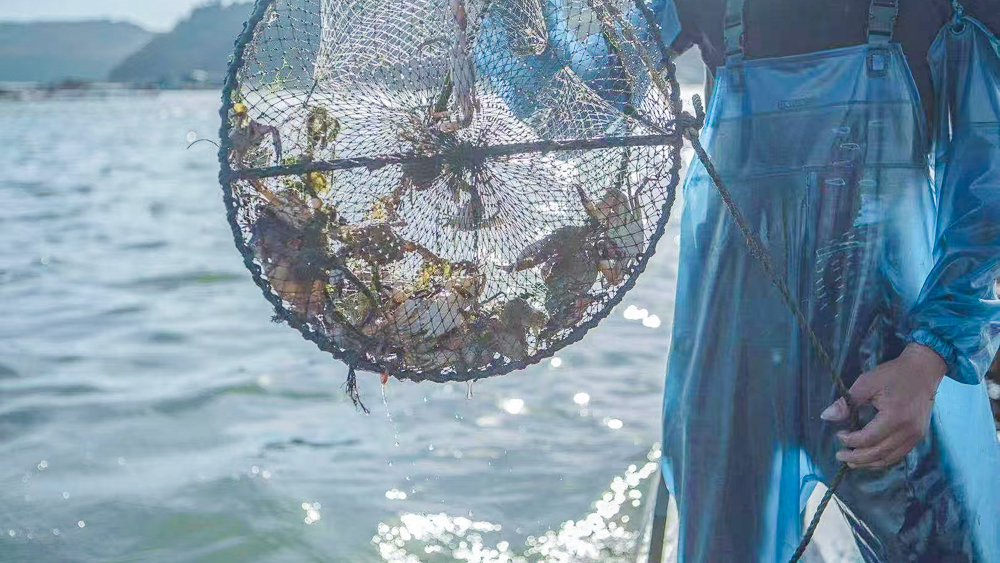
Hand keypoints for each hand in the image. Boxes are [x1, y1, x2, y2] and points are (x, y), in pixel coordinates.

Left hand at [820, 343, 946, 468]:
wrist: (923, 370)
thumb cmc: (893, 374)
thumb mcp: (867, 383)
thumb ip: (847, 402)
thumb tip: (826, 416)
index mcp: (896, 417)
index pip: (869, 439)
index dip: (851, 441)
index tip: (839, 435)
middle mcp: (908, 431)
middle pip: (879, 453)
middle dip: (857, 457)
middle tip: (840, 456)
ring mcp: (916, 435)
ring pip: (889, 458)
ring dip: (869, 462)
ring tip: (851, 461)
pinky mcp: (918, 436)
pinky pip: (899, 454)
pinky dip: (882, 459)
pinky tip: (869, 457)